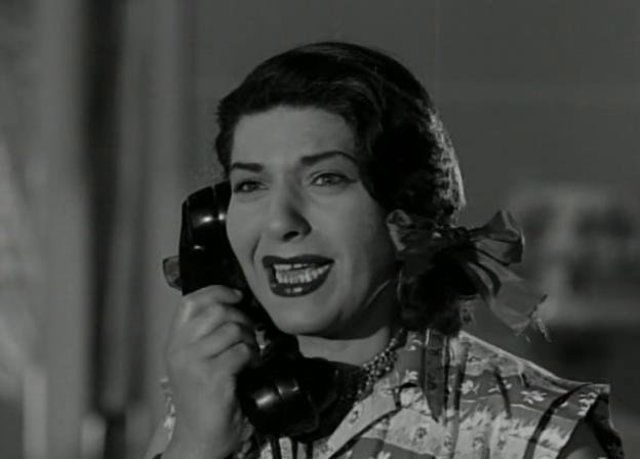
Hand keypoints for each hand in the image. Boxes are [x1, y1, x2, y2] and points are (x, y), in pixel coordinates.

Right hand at [163, 286, 258, 458]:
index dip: (217, 291)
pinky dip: (252, 357)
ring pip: (232, 329)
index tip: (236, 295)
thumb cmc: (202, 400)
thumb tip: (233, 306)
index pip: (191, 301)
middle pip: (217, 311)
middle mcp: (180, 349)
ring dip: (249, 339)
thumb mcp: (195, 362)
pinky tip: (249, 368)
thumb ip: (205, 335)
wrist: (199, 438)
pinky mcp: (212, 377)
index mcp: (175, 342)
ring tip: (249, 354)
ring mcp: (194, 363)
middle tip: (248, 335)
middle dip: (241, 318)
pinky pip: (241, 352)